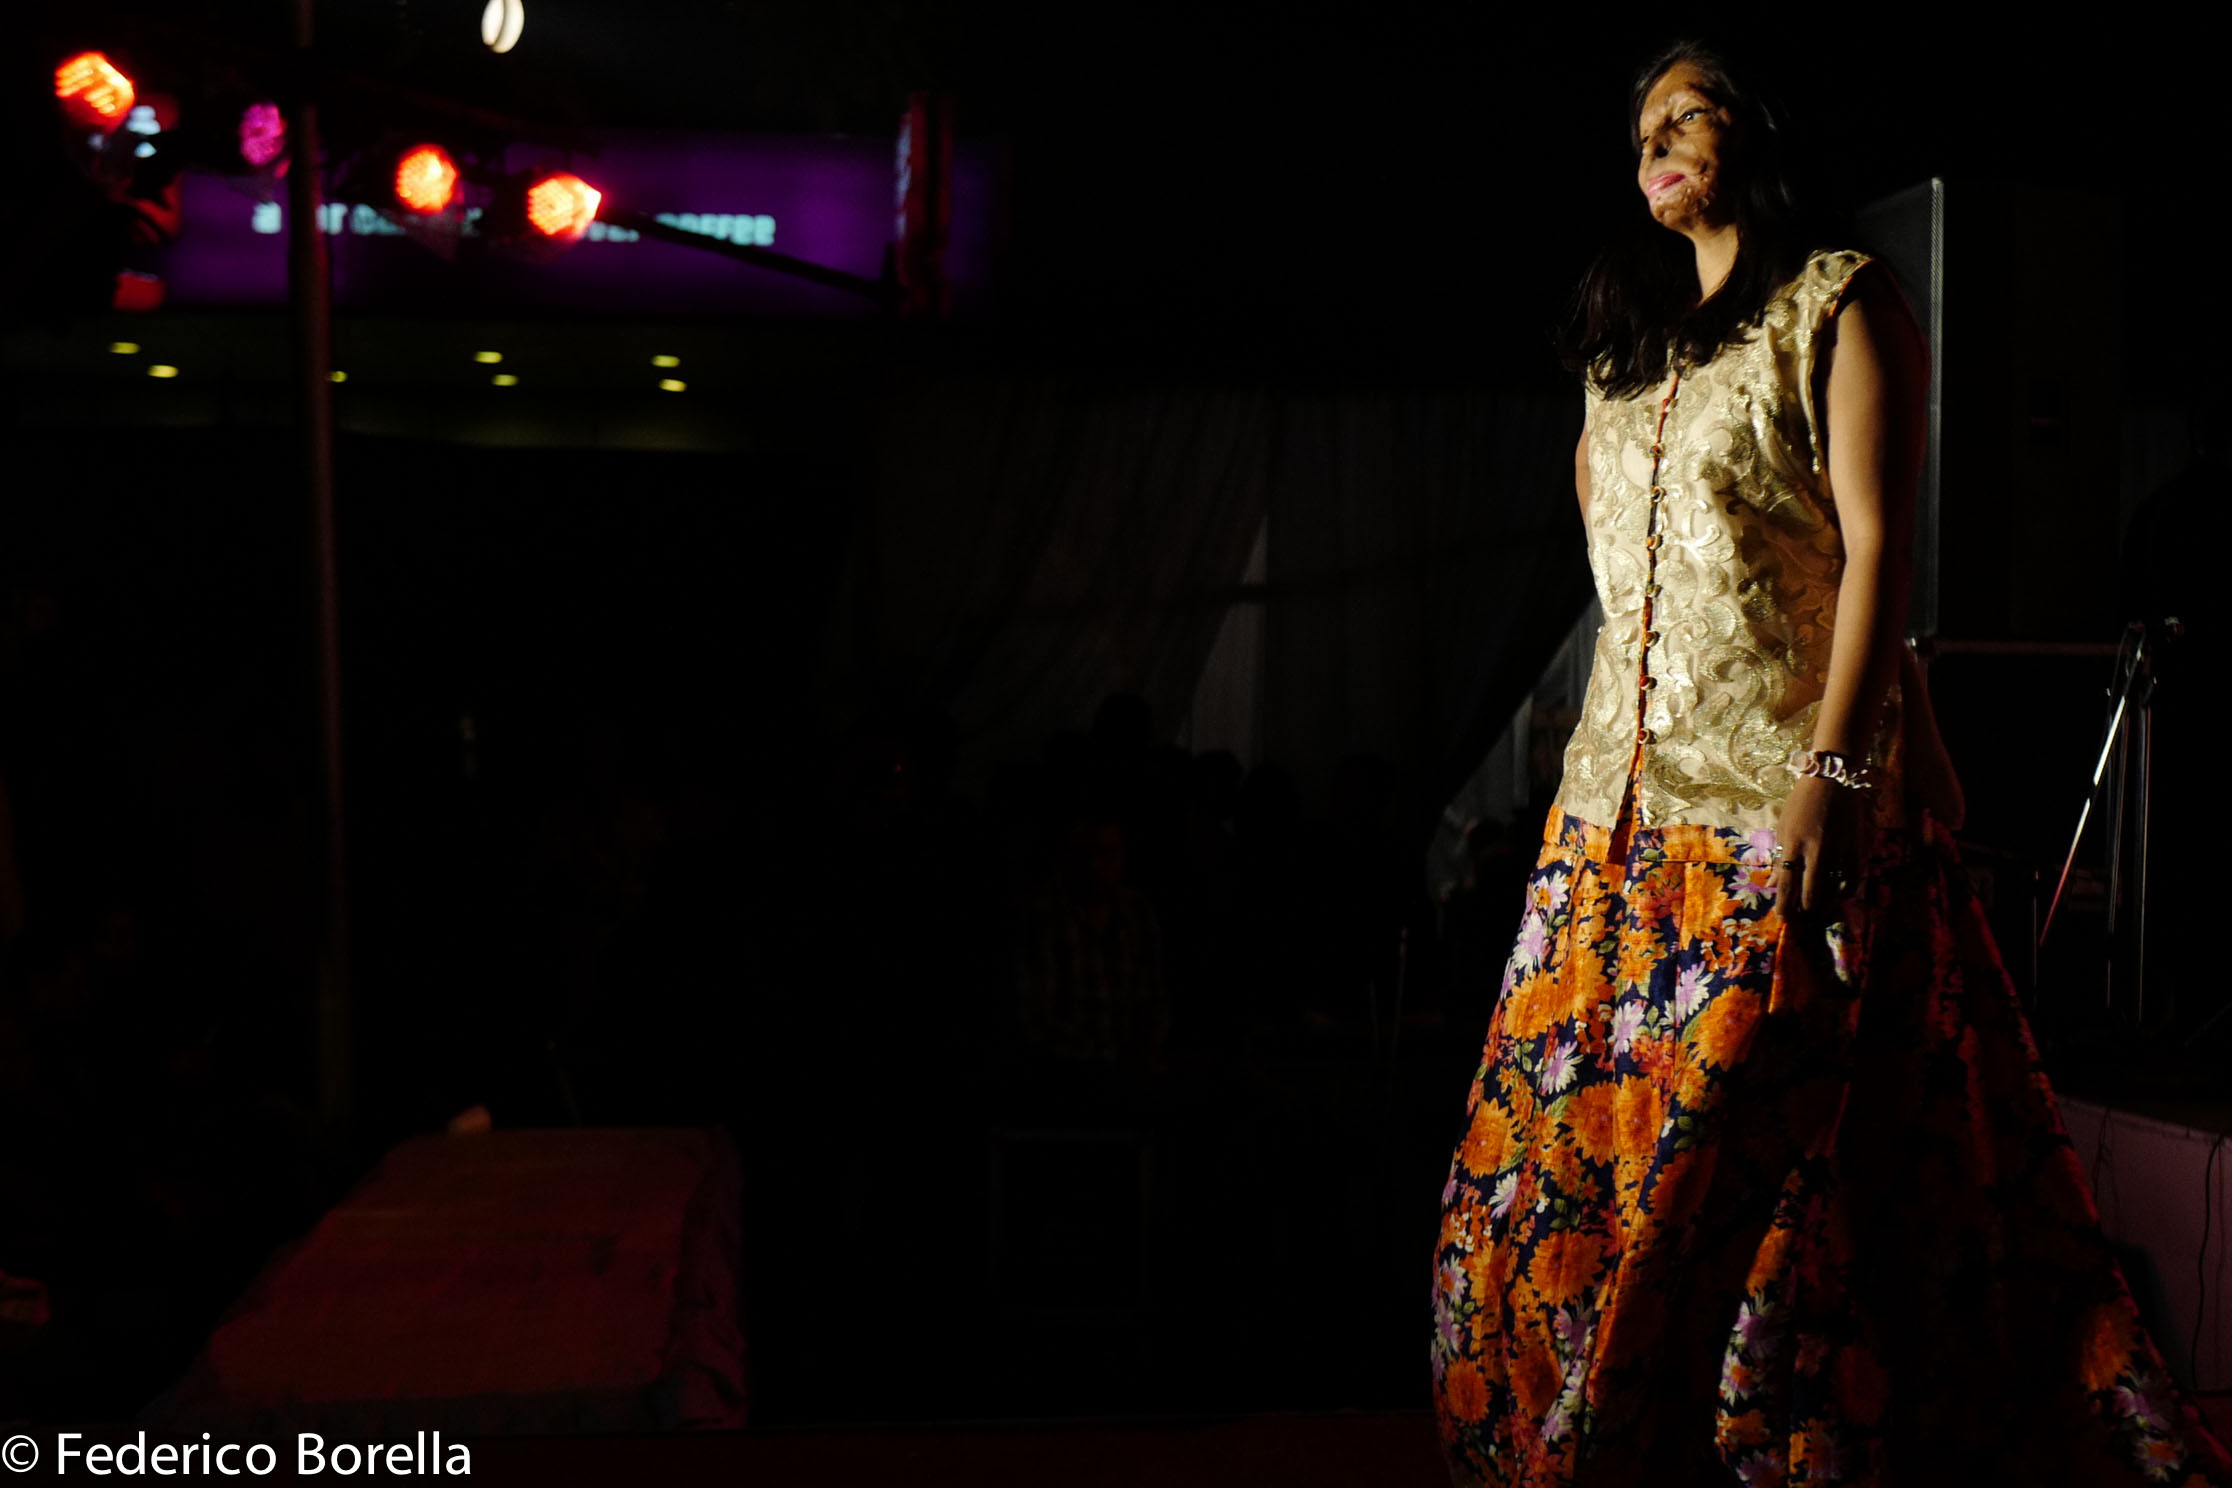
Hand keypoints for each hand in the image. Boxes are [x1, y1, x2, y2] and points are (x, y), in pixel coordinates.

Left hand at [1769, 775, 1863, 915]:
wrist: (1832, 779)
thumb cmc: (1802, 802)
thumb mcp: (1783, 826)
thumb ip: (1780, 856)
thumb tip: (1772, 883)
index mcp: (1793, 843)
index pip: (1787, 883)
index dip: (1785, 905)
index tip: (1783, 919)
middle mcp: (1816, 849)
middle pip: (1811, 891)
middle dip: (1806, 909)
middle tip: (1802, 915)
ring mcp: (1839, 848)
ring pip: (1834, 888)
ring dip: (1826, 901)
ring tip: (1820, 905)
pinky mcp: (1857, 845)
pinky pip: (1854, 876)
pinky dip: (1848, 888)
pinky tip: (1842, 892)